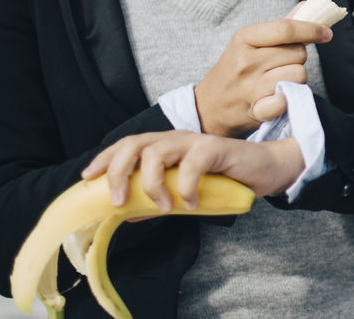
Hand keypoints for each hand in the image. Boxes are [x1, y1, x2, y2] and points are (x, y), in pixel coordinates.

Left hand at [81, 130, 305, 208]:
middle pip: (136, 143)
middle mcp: (177, 139)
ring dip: (151, 183)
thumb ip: (157, 200)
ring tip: (162, 206)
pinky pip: (192, 164)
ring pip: (158, 151)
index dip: (105, 158)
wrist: (265, 171)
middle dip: (119, 170)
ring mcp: (196, 141)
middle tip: (118, 200)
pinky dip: (186, 187)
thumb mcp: (184, 193)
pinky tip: (191, 203)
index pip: (128, 145)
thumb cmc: (224, 180)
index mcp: (166, 145)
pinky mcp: (217, 148)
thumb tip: (127, 214)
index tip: (88, 177)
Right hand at [193, 11, 330, 137]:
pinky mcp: (256, 109)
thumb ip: (280, 26)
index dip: (311, 29)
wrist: (207, 108)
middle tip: (283, 65)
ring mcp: (250, 86)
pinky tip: (278, 97)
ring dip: (296, 78)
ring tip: (280, 81)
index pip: (286, 28)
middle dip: (298, 58)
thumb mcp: (248, 43)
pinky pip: (288, 98)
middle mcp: (246, 60)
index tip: (326, 33)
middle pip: (298, 52)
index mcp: (244, 38)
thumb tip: (307, 5)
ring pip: (299, 74)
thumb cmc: (233, 72)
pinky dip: (288, 98)